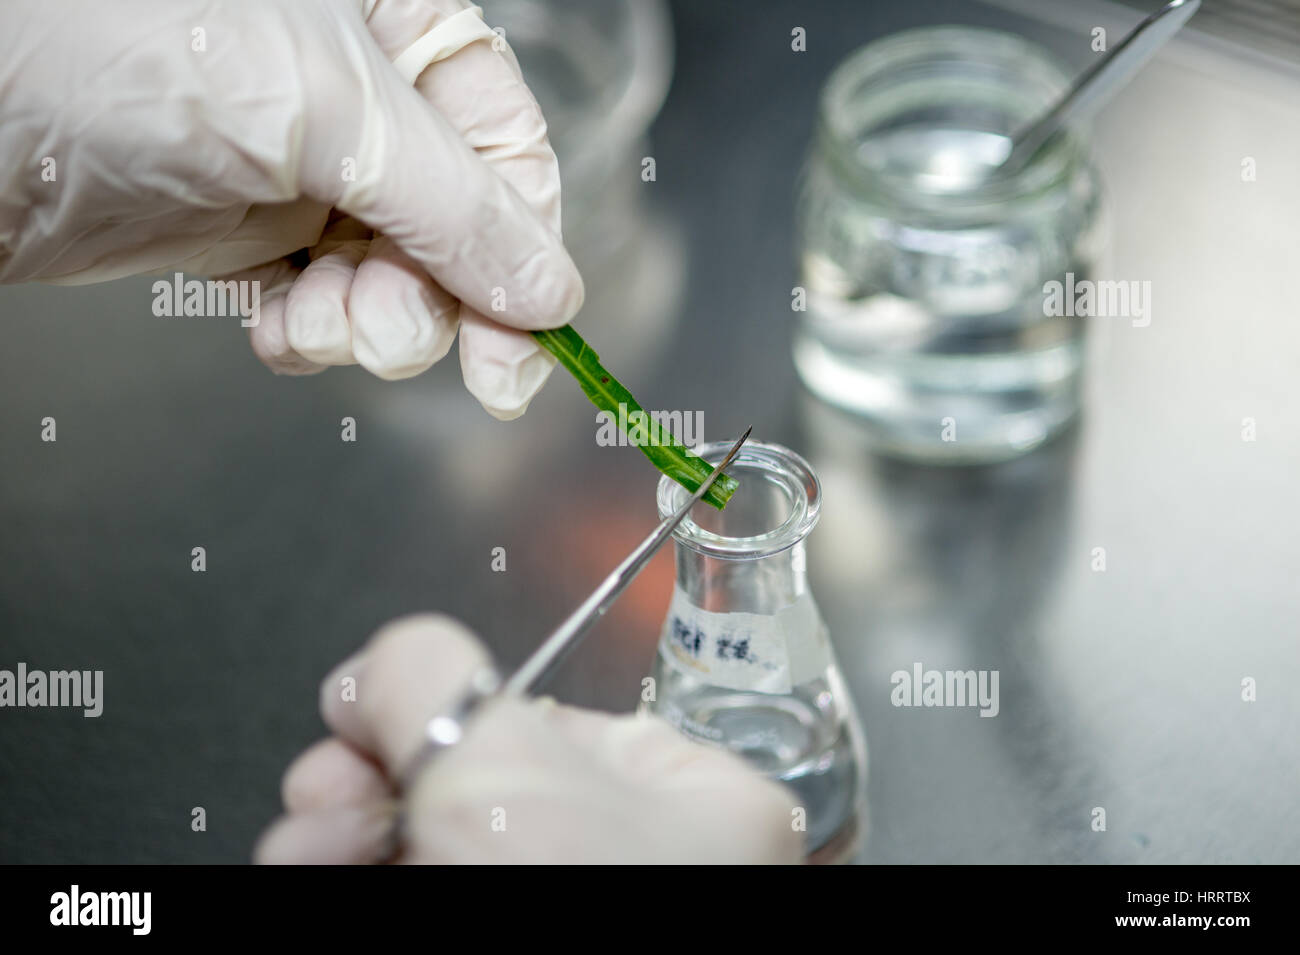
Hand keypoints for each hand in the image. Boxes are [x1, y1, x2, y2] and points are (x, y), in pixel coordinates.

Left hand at [0, 0, 582, 417]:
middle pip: (458, 229)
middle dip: (436, 300)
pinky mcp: (247, 229)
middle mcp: (361, 100)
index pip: (507, 147)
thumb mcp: (328, 112)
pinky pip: (320, 302)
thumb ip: (458, 208)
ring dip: (371, 324)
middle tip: (397, 339)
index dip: (524, 250)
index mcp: (399, 30)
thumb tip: (551, 291)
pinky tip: (280, 331)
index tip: (528, 338)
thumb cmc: (129, 42)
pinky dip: (312, 335)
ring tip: (322, 327)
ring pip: (392, 277)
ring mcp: (302, 166)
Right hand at [256, 615, 803, 863]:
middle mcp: (629, 865)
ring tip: (311, 843)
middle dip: (371, 777)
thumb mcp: (497, 759)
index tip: (364, 711)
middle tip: (327, 788)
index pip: (548, 716)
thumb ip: (432, 675)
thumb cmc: (575, 913)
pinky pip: (408, 886)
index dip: (441, 708)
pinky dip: (346, 872)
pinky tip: (313, 867)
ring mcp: (557, 913)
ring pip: (428, 844)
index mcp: (687, 801)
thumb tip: (386, 669)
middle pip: (472, 784)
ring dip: (341, 832)